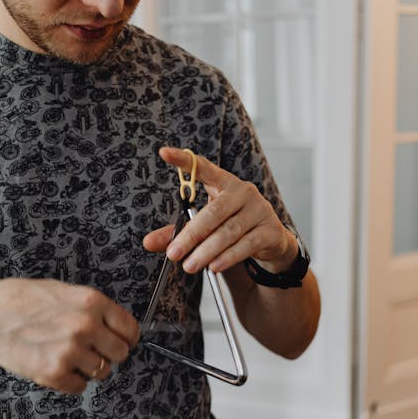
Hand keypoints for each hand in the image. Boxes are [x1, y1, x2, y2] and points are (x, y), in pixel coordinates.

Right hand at [0, 278, 139, 392]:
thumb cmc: (23, 299)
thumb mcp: (66, 291)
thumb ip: (94, 309)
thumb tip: (118, 328)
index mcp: (92, 302)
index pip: (131, 330)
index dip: (127, 339)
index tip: (121, 342)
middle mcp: (86, 326)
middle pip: (121, 354)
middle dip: (108, 354)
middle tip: (91, 350)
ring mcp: (70, 351)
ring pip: (102, 373)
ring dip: (89, 368)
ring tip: (67, 355)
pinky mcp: (54, 373)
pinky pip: (80, 387)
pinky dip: (71, 381)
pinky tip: (56, 365)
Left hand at [143, 146, 297, 275]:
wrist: (269, 240)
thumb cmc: (232, 225)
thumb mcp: (204, 225)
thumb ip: (177, 232)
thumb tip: (148, 242)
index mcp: (223, 183)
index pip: (202, 167)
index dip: (183, 160)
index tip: (164, 152)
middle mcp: (243, 191)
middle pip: (214, 212)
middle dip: (192, 235)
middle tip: (174, 253)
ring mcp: (259, 209)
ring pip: (229, 231)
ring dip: (207, 251)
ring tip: (190, 265)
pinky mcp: (270, 230)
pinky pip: (246, 245)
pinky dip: (229, 257)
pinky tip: (215, 266)